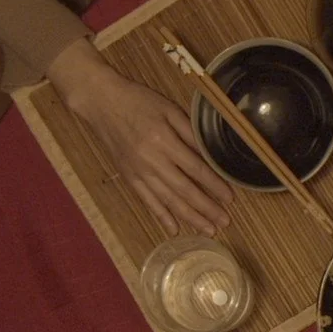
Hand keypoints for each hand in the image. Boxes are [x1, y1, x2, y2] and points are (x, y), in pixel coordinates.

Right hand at [48, 40, 234, 235]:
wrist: (102, 103)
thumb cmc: (139, 102)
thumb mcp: (169, 109)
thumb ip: (190, 132)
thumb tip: (211, 155)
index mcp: (164, 141)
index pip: (195, 169)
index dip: (214, 185)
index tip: (230, 198)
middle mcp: (151, 160)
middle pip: (184, 190)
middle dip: (206, 208)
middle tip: (224, 222)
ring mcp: (138, 172)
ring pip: (168, 200)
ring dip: (189, 217)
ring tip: (208, 230)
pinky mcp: (129, 177)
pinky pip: (147, 201)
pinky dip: (161, 216)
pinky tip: (174, 229)